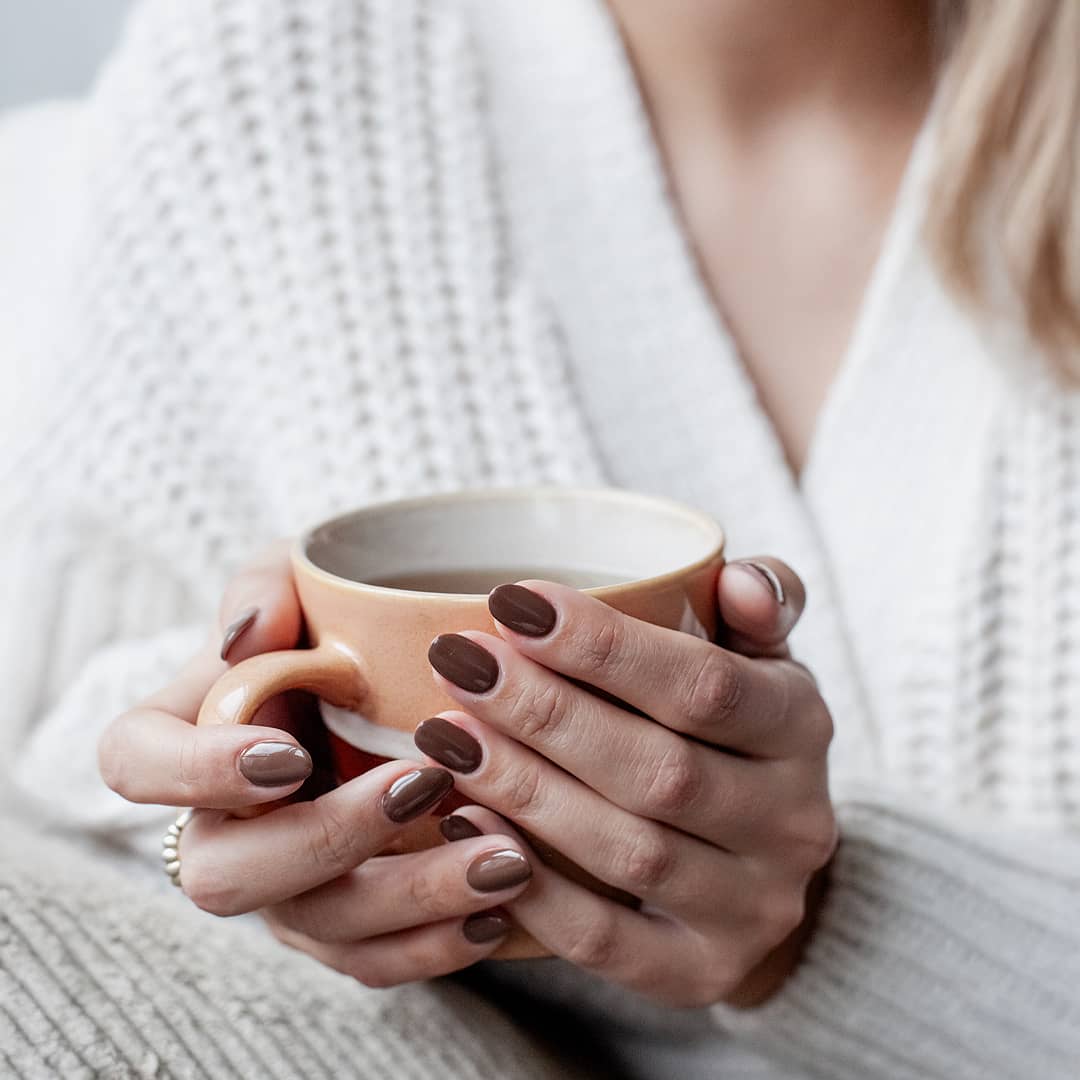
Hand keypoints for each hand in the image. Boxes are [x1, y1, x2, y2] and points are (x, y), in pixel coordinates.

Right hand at [98, 543, 535, 986]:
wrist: (392, 676)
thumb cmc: (330, 620)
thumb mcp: (298, 578)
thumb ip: (265, 588)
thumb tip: (252, 634)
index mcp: (185, 736)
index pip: (135, 764)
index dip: (196, 772)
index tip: (289, 753)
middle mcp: (220, 825)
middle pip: (225, 874)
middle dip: (328, 839)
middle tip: (424, 785)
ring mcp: (281, 884)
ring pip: (318, 925)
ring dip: (413, 899)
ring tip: (506, 857)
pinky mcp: (343, 923)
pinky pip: (372, 961)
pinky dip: (440, 943)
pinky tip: (504, 906)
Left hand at [416, 558, 836, 1007]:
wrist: (753, 856)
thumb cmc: (729, 728)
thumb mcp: (757, 655)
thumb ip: (759, 601)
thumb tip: (736, 579)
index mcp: (804, 729)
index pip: (707, 687)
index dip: (605, 648)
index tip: (512, 604)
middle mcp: (794, 824)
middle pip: (660, 770)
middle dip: (546, 713)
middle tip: (460, 663)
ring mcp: (752, 908)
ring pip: (629, 850)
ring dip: (525, 789)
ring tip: (445, 736)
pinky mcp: (700, 972)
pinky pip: (605, 939)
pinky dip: (530, 886)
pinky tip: (462, 825)